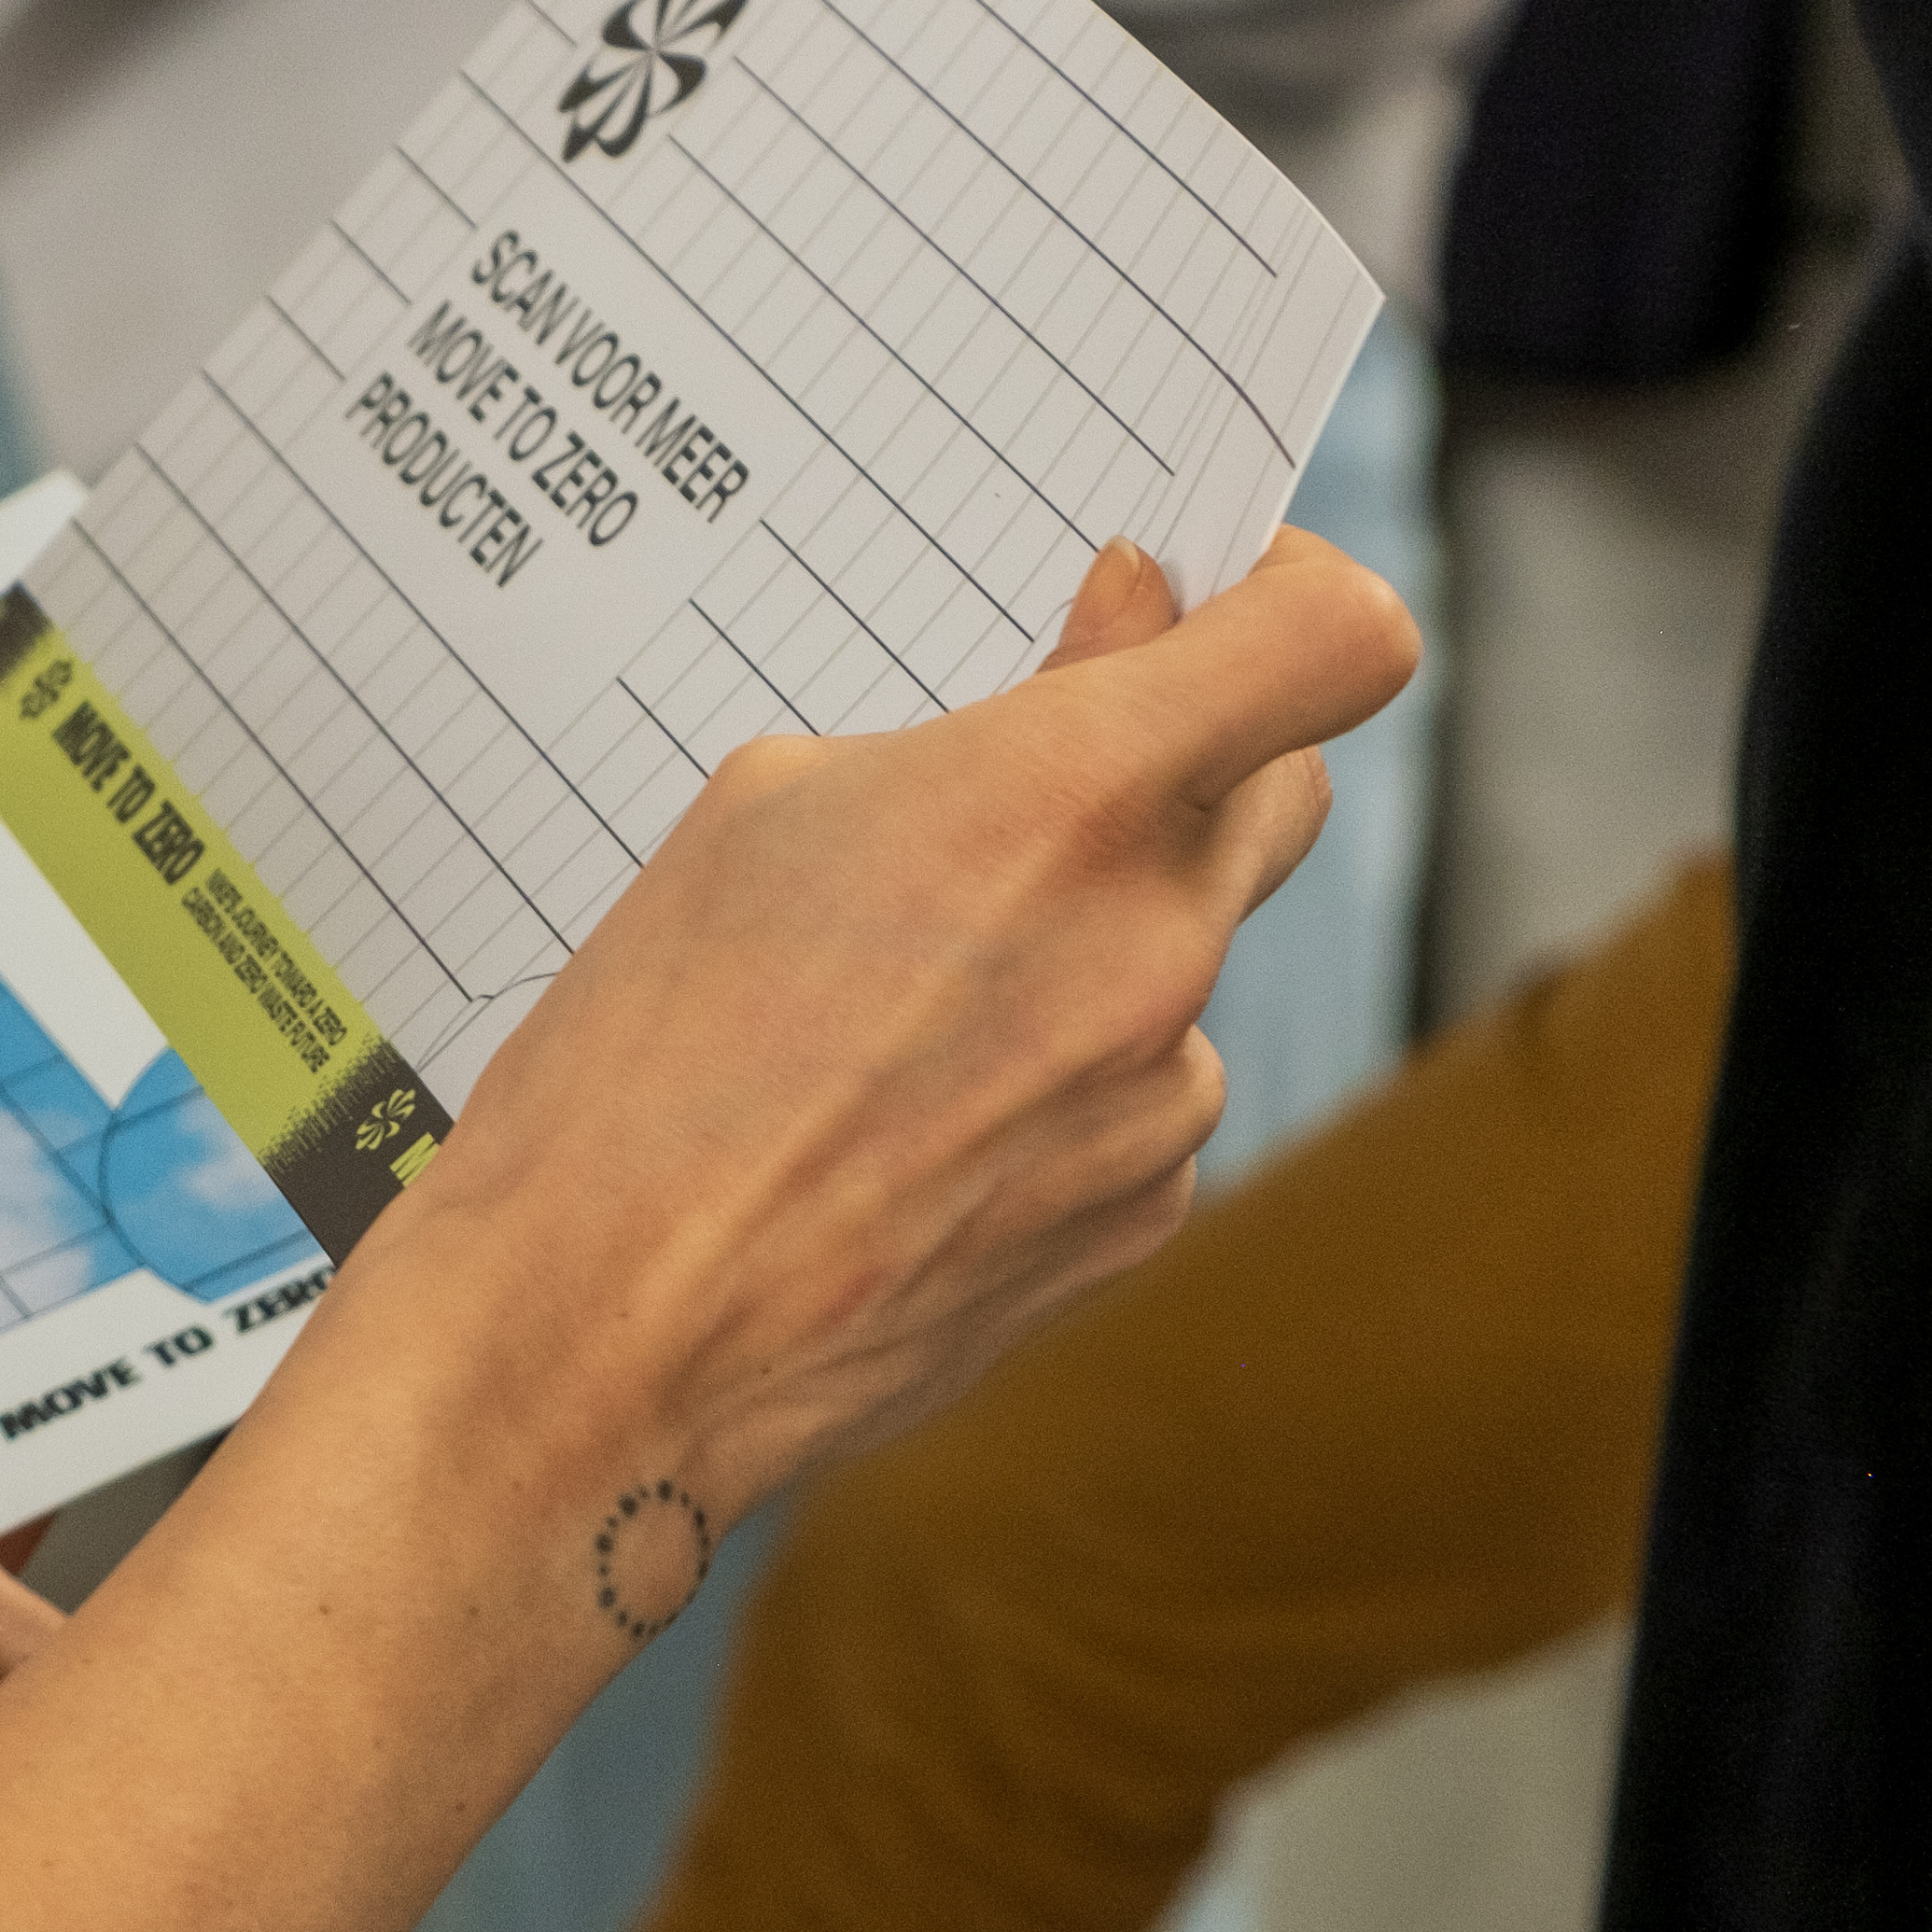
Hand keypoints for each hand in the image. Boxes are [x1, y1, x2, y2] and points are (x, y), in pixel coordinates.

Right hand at [355, 527, 1419, 1578]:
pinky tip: (909, 1116)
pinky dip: (1061, 1077)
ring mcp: (1162, 1100)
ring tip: (897, 1001)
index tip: (1215, 604)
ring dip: (1094, 937)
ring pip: (1187, 952)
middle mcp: (1153, 943)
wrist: (598, 1334)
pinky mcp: (1139, 1219)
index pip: (1333, 644)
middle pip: (1280, 790)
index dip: (1296, 597)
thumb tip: (1130, 631)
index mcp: (1068, 799)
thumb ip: (1002, 712)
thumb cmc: (645, 1052)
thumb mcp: (777, 804)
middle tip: (1042, 775)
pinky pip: (1143, 1095)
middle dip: (1186, 758)